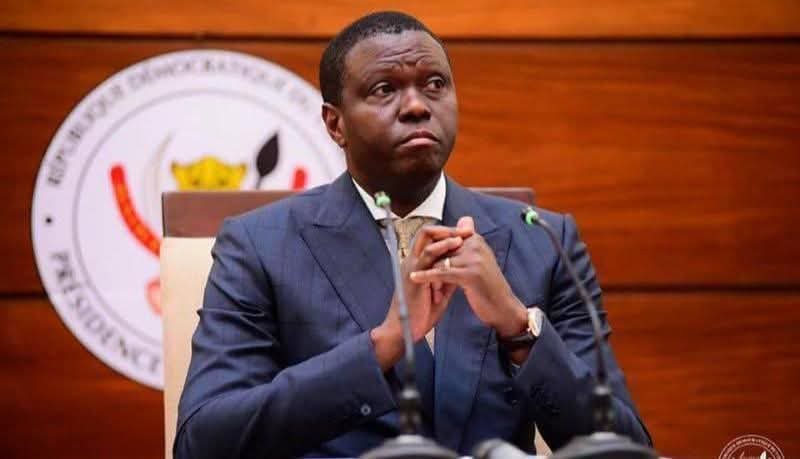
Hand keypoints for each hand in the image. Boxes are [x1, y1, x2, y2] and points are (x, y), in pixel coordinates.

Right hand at [371, 225, 464, 370]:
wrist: (405, 330)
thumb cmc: (421, 312)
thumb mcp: (439, 291)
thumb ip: (448, 277)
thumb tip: (461, 269)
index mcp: (418, 264)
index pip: (430, 240)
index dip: (448, 234)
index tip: (466, 234)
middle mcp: (413, 260)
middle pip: (426, 233)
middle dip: (447, 228)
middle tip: (465, 229)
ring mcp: (412, 266)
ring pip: (425, 238)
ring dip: (445, 234)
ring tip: (462, 234)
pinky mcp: (413, 275)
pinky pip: (426, 255)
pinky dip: (441, 247)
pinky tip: (454, 245)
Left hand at [409, 217, 527, 339]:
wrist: (503, 308)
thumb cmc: (487, 286)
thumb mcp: (476, 260)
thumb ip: (466, 243)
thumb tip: (464, 219)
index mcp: (475, 240)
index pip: (444, 237)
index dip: (433, 251)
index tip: (425, 263)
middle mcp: (475, 245)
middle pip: (440, 248)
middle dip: (429, 263)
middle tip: (421, 277)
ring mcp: (473, 259)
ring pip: (439, 261)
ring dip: (429, 275)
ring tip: (427, 288)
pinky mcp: (470, 274)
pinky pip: (442, 273)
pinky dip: (426, 276)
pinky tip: (414, 278)